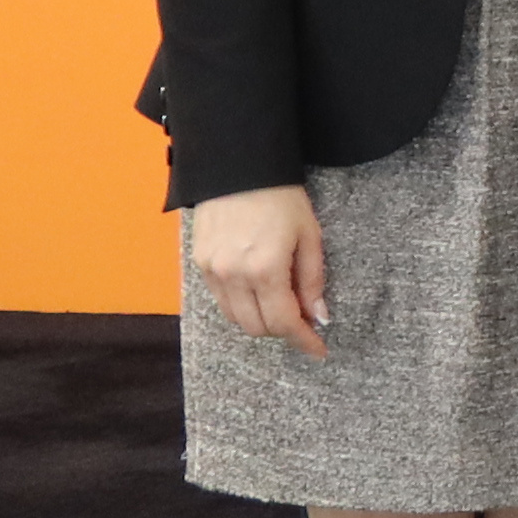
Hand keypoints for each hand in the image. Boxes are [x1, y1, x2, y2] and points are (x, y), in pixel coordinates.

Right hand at [183, 184, 328, 352]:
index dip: (303, 341)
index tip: (319, 350)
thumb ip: (312, 280)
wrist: (238, 167)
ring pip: (235, 318)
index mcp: (265, 268)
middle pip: (257, 327)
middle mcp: (233, 275)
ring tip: (282, 307)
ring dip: (260, 321)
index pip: (284, 321)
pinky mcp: (199, 263)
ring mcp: (211, 270)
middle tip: (304, 322)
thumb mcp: (309, 236)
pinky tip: (258, 294)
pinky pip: (220, 301)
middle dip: (283, 332)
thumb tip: (319, 317)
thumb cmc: (281, 198)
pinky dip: (241, 306)